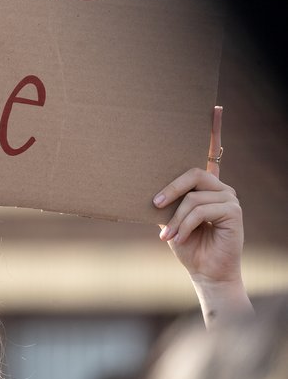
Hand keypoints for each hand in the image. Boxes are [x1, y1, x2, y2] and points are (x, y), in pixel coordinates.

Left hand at [153, 106, 250, 322]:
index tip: (213, 107)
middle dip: (169, 188)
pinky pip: (201, 210)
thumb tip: (143, 188)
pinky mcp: (233, 211)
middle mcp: (219, 186)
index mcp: (204, 185)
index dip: (214, 130)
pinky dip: (184, 225)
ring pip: (192, 197)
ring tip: (167, 237)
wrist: (204, 271)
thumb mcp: (167, 219)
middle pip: (192, 172)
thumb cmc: (184, 244)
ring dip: (175, 219)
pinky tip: (177, 240)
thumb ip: (164, 201)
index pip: (211, 152)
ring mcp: (229, 197)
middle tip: (154, 205)